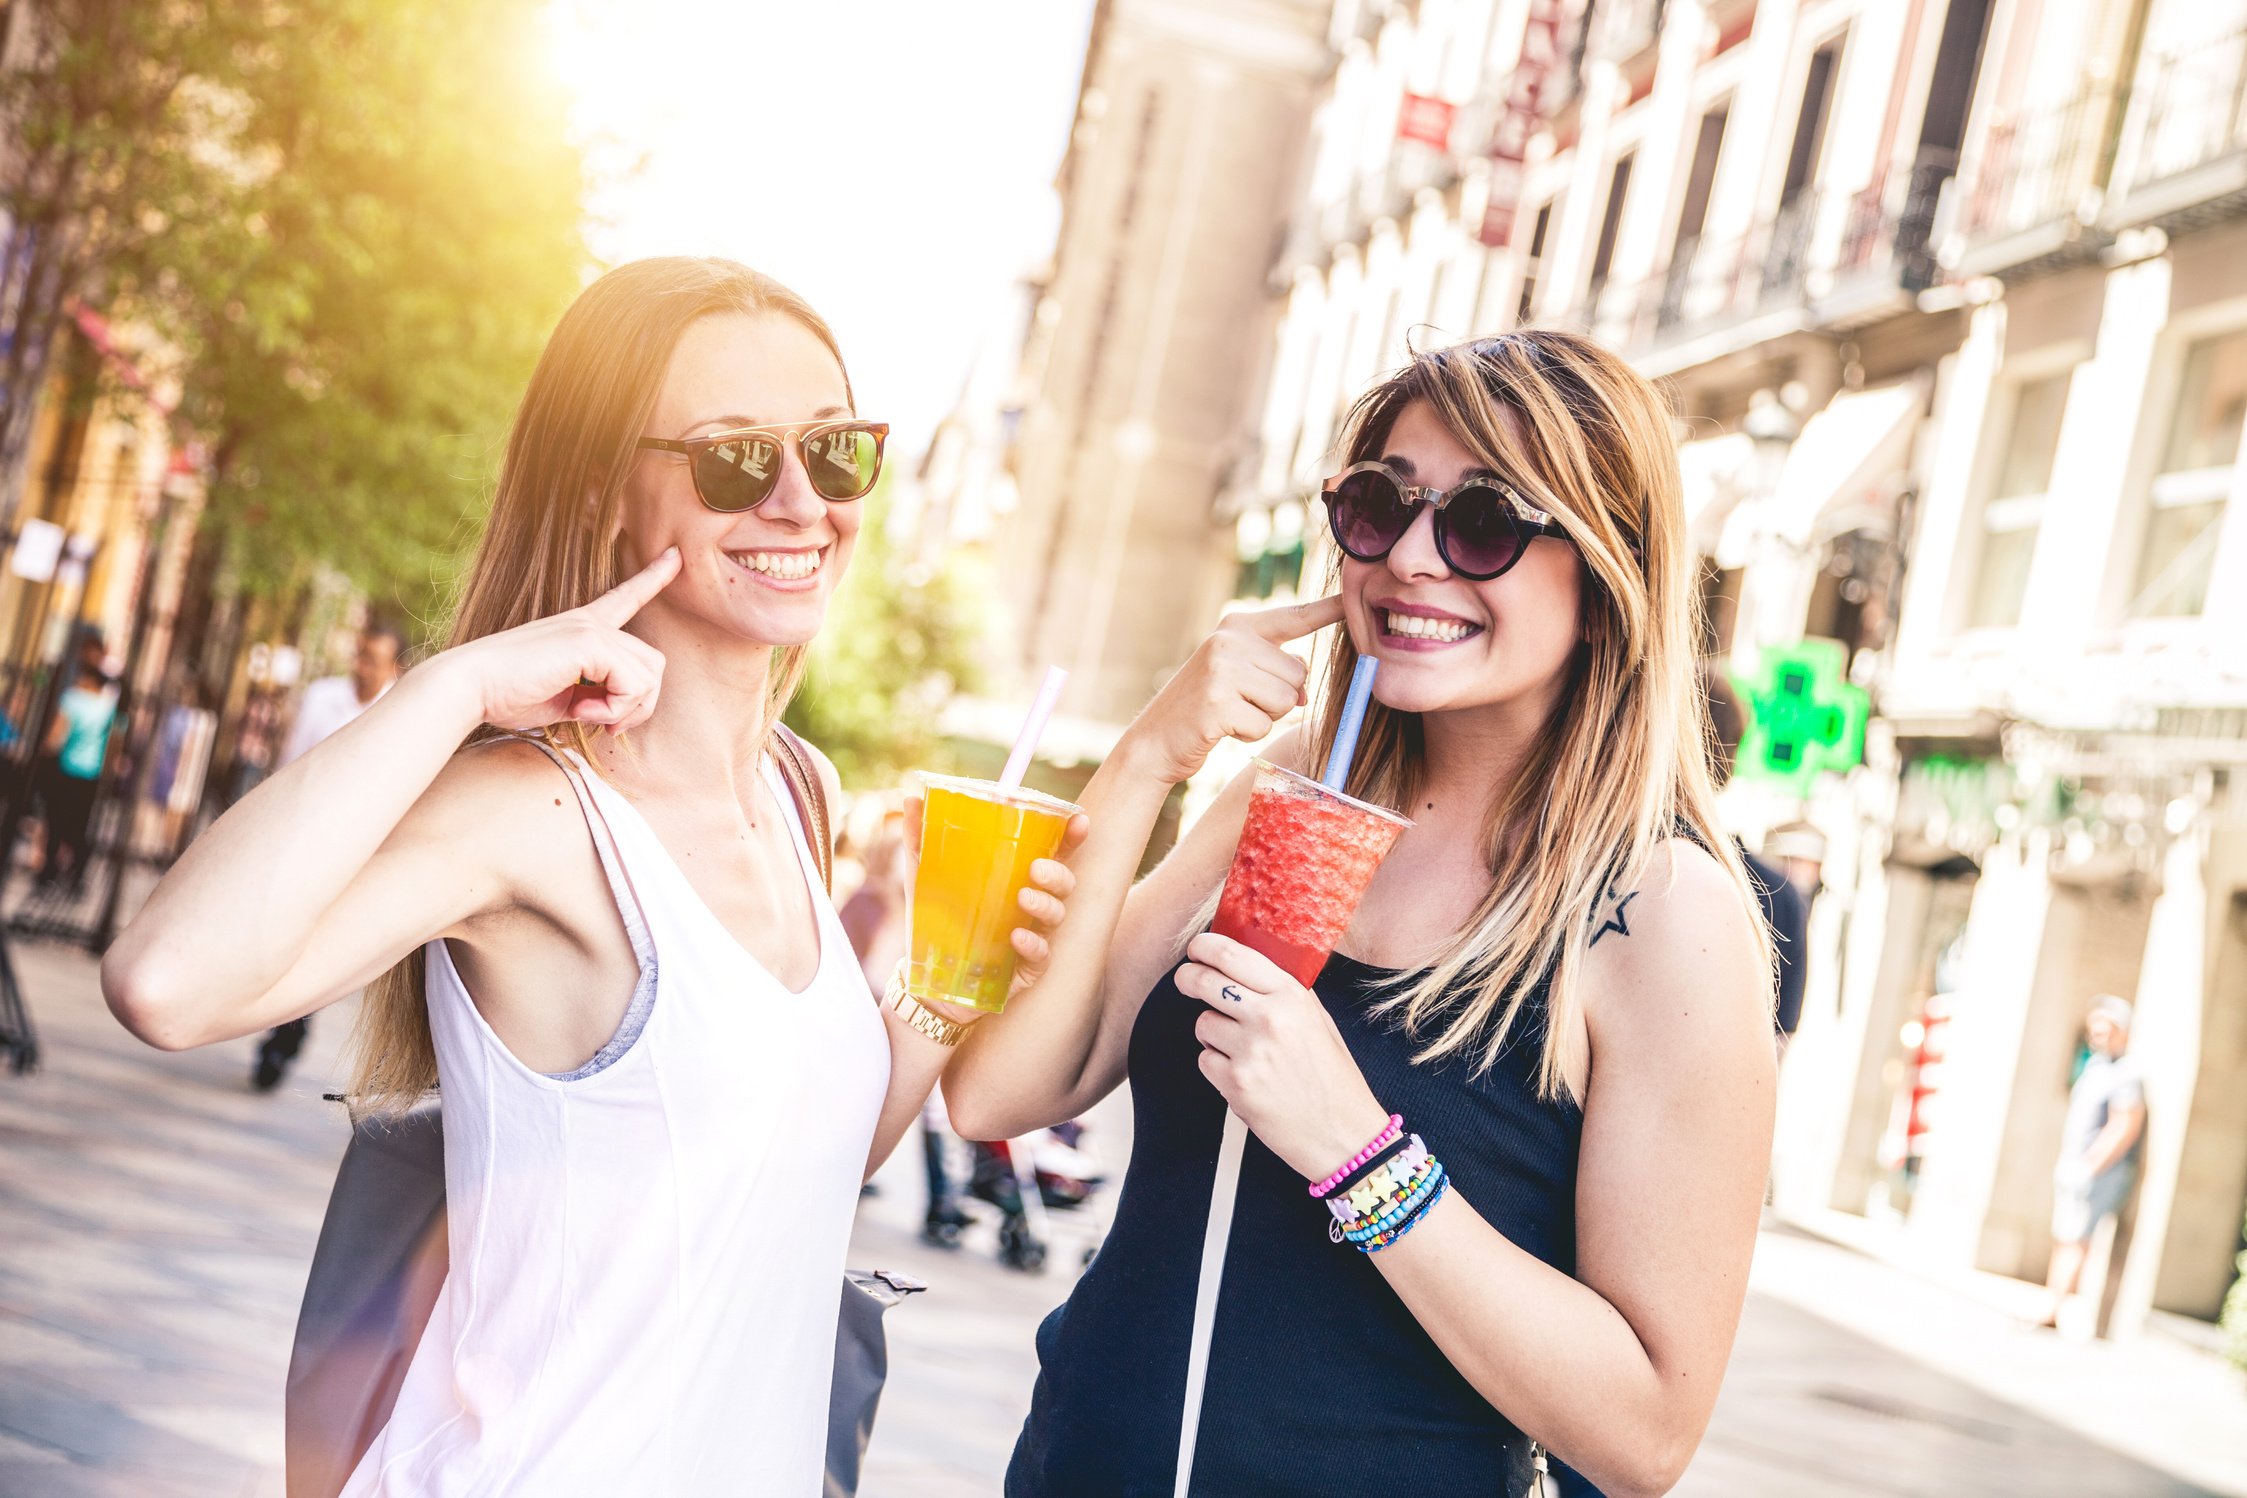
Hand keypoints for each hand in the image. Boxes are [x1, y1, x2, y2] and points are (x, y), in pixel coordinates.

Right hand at [440, 548, 679, 732]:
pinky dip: (614, 708)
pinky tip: (581, 711)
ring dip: (625, 708)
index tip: (675, 555)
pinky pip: (632, 684)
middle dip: (639, 705)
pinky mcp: (589, 642)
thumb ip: (596, 696)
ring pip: (649, 676)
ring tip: (587, 715)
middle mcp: (590, 622)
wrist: (469, 688)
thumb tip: (620, 714)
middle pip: (653, 664)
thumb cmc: (506, 696)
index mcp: (582, 627)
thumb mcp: (564, 697)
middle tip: (606, 724)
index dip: (654, 577)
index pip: (626, 597)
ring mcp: (590, 628)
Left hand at [904, 795, 1090, 1024]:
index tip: (1080, 821)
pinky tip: (1016, 937)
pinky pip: (1041, 956)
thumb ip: (921, 838)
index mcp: (1016, 878)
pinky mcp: (1025, 969)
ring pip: (1057, 916)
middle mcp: (1030, 906)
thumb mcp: (925, 877)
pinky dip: (1033, 944)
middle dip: (1058, 873)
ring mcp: (1032, 936)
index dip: (1071, 837)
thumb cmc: (936, 920)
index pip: (1053, 853)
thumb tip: (913, 797)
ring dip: (1046, 904)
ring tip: (1023, 898)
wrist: (927, 979)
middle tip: (1036, 868)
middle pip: (1064, 883)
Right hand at [1118, 595, 1344, 785]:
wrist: (1154, 740)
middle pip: (1297, 674)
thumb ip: (1274, 671)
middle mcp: (1229, 640)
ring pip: (1285, 700)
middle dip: (1279, 698)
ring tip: (1230, 714)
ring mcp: (1221, 669)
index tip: (1354, 598)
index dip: (1328, 610)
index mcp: (1237, 626)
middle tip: (1239, 703)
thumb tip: (1303, 692)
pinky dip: (1249, 734)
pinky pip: (1264, 724)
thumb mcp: (1236, 676)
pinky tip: (1221, 728)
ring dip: (1264, 717)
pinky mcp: (1218, 702)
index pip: (1294, 617)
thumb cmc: (1203, 708)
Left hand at [1175, 931, 1390, 1181]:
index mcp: (1291, 996)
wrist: (1343, 1134)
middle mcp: (1269, 1018)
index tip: (1196, 948)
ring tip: (1241, 1049)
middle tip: (1186, 980)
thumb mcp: (1318, 1021)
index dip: (1204, 946)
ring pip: (1202, 1024)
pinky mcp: (1236, 1084)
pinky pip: (1205, 1060)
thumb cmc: (1332, 1077)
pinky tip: (1244, 1076)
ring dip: (1212, 1033)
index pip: (1232, 955)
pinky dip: (1216, 1066)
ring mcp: (1250, 1052)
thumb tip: (1242, 966)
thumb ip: (1283, 993)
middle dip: (1188, 978)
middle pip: (1205, 981)